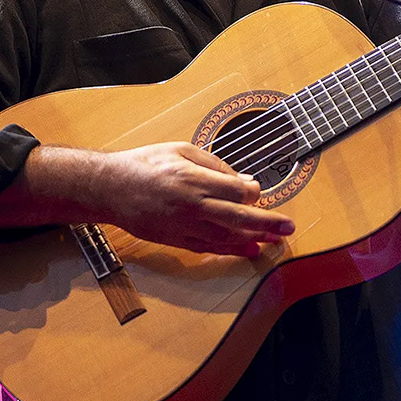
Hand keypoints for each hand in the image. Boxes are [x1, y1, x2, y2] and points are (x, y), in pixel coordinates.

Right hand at [96, 142, 294, 256]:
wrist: (111, 188)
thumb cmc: (145, 164)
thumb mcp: (181, 150)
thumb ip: (215, 165)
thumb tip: (243, 182)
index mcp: (193, 179)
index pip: (236, 190)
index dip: (253, 191)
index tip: (257, 190)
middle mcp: (191, 205)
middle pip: (238, 217)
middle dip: (268, 223)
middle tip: (289, 227)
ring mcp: (184, 226)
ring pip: (227, 236)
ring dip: (254, 239)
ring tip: (275, 240)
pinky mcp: (176, 240)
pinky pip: (209, 248)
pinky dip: (231, 250)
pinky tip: (249, 249)